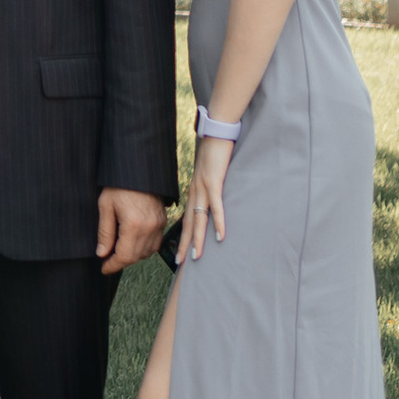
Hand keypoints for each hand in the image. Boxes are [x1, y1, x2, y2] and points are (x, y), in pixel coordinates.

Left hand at [96, 186, 166, 274]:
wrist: (138, 170)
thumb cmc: (119, 185)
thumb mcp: (105, 206)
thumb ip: (104, 232)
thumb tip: (102, 253)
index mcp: (133, 225)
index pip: (124, 256)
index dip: (113, 265)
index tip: (104, 268)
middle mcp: (149, 228)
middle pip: (136, 257)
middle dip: (121, 261)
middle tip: (108, 259)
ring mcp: (159, 225)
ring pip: (147, 253)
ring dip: (133, 255)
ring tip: (119, 249)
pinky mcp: (163, 221)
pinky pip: (155, 243)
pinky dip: (144, 248)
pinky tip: (133, 241)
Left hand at [181, 135, 232, 258]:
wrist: (216, 134)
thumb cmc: (214, 154)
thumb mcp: (207, 174)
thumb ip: (207, 189)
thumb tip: (209, 204)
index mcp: (193, 191)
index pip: (186, 219)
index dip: (182, 237)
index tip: (179, 253)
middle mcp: (195, 192)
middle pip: (188, 223)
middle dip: (184, 244)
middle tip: (179, 264)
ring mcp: (204, 188)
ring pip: (199, 219)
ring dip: (198, 239)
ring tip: (195, 257)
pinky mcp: (214, 182)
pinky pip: (216, 206)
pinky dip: (218, 222)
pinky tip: (220, 237)